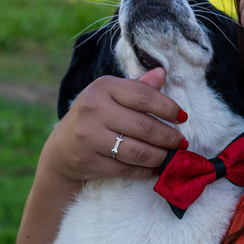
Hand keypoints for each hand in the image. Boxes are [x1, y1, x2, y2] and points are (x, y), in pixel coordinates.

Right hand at [41, 67, 186, 184]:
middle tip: (181, 142)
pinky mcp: (88, 161)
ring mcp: (88, 137)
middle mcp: (93, 109)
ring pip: (137, 151)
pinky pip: (126, 169)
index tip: (182, 117)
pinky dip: (145, 170)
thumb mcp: (111, 95)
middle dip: (169, 137)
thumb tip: (163, 73)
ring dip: (160, 156)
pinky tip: (155, 168)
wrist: (61, 149)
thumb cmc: (95, 116)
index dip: (168, 108)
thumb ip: (138, 87)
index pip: (144, 96)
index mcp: (103, 87)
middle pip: (144, 126)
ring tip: (171, 155)